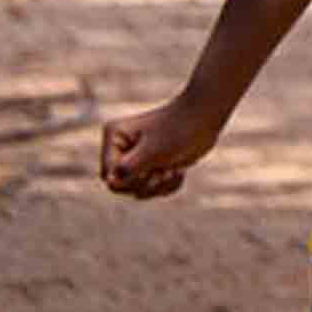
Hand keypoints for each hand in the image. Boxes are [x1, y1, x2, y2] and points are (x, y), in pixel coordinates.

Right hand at [102, 92, 228, 199]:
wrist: (204, 120)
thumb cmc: (177, 129)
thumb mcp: (153, 150)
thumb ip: (129, 167)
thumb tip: (109, 182)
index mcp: (114, 137)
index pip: (108, 175)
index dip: (127, 180)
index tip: (148, 171)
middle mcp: (120, 148)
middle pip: (121, 186)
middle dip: (146, 184)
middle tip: (163, 171)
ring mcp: (136, 158)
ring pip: (138, 191)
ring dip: (160, 186)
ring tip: (173, 170)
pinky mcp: (151, 167)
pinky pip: (153, 190)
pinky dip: (168, 185)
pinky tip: (179, 171)